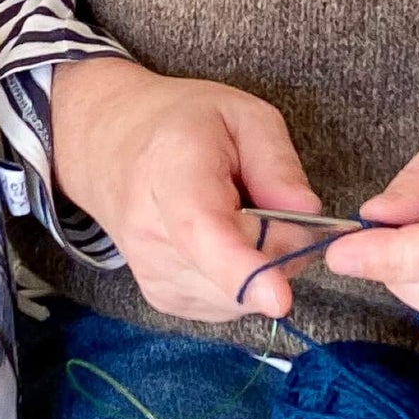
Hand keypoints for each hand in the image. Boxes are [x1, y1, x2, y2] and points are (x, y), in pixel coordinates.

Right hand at [50, 57, 322, 321]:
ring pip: (243, 294)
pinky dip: (243, 277)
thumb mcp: (242, 116)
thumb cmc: (182, 125)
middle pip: (240, 269)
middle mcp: (151, 233)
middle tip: (265, 197)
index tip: (279, 298)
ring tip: (234, 213)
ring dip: (261, 262)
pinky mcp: (164, 298)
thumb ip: (277, 163)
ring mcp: (153, 273)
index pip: (201, 230)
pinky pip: (231, 303)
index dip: (241, 269)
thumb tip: (309, 217)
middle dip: (279, 245)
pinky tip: (222, 239)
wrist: (110, 148)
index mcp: (171, 171)